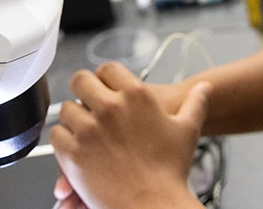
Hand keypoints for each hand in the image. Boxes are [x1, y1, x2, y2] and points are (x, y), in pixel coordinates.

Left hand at [51, 62, 210, 208]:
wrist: (154, 205)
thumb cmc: (170, 170)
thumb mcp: (187, 130)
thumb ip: (196, 103)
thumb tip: (205, 88)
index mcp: (136, 95)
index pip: (107, 69)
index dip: (105, 78)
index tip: (106, 88)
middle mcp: (110, 107)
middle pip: (80, 80)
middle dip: (83, 90)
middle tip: (87, 102)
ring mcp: (89, 129)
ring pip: (67, 108)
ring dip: (73, 117)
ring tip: (83, 128)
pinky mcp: (73, 152)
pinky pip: (57, 134)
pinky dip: (63, 139)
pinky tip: (75, 146)